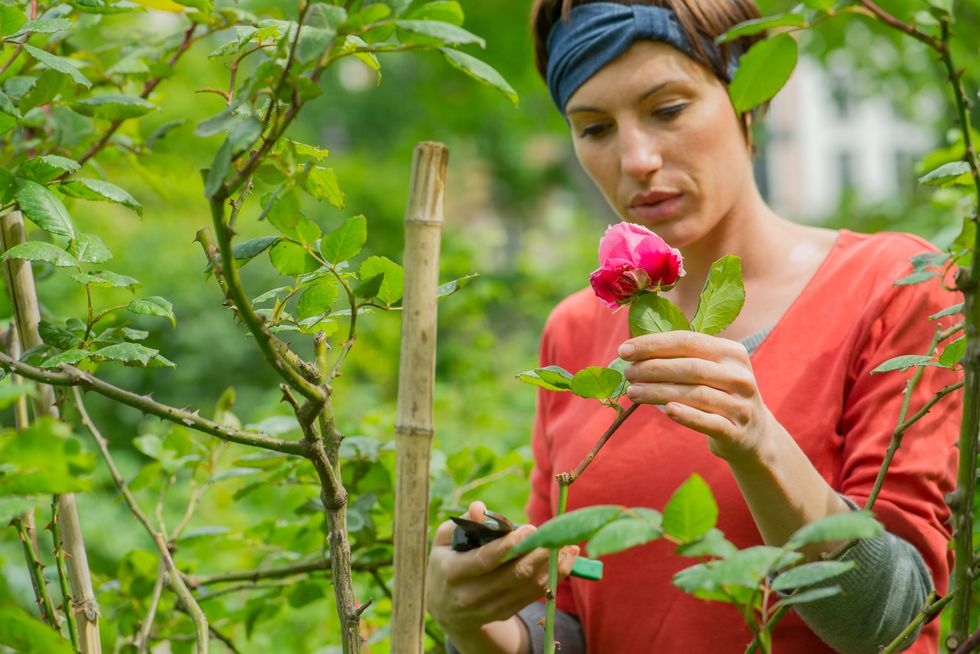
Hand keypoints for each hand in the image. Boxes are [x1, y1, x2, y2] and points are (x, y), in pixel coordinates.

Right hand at [426, 501, 579, 634]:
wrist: (445, 608)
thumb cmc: (446, 563)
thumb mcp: (444, 541)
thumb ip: (464, 523)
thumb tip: (480, 507)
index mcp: (452, 573)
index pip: (483, 561)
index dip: (507, 547)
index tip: (528, 529)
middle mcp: (470, 595)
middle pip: (512, 576)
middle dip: (536, 553)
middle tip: (552, 533)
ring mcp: (489, 609)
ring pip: (528, 586)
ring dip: (551, 565)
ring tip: (567, 544)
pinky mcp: (505, 613)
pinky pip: (534, 595)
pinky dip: (554, 576)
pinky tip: (567, 558)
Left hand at [619, 331, 779, 462]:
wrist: (754, 435)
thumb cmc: (718, 395)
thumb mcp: (710, 371)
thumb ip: (680, 359)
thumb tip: (632, 352)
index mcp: (732, 353)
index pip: (688, 341)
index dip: (653, 344)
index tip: (624, 350)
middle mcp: (740, 376)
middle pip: (690, 367)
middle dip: (652, 368)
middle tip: (627, 373)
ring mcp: (741, 405)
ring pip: (695, 394)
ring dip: (658, 392)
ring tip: (632, 392)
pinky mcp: (737, 432)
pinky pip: (709, 422)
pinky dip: (687, 415)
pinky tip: (666, 410)